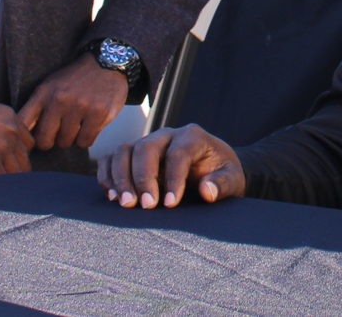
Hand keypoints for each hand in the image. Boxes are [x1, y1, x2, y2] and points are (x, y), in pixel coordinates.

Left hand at [18, 56, 129, 150]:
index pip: (23, 123)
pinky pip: (84, 142)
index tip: (29, 142)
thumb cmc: (74, 80)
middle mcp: (59, 100)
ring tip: (74, 126)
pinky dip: (85, 139)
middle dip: (49, 142)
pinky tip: (87, 127)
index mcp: (43, 93)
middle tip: (55, 136)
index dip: (25, 138)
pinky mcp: (98, 114)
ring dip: (69, 139)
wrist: (105, 63)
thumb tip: (25, 137)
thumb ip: (36, 109)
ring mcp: (79, 107)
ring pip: (65, 142)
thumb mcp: (50, 86)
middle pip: (44, 140)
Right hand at [97, 125, 244, 208]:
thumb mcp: (233, 179)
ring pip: (124, 151)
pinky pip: (112, 158)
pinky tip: (113, 196)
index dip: (173, 179)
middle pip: (145, 148)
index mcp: (192, 136)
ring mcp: (147, 142)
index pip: (177, 153)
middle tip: (145, 206)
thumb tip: (207, 191)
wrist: (212, 168)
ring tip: (126, 204)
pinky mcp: (133, 153)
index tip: (170, 205)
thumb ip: (223, 184)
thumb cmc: (222, 173)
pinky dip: (108, 176)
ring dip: (121, 178)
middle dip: (142, 178)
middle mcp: (166, 135)